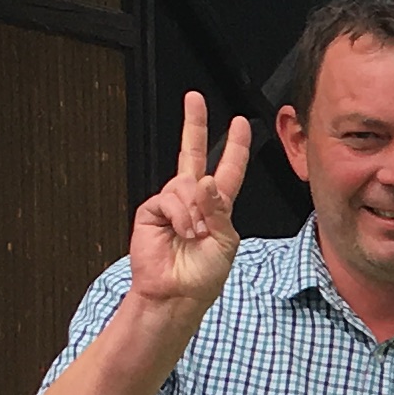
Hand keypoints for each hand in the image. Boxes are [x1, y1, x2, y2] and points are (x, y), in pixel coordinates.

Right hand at [130, 89, 249, 318]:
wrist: (176, 295)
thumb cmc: (203, 276)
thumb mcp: (225, 243)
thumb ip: (219, 211)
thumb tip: (204, 180)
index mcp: (217, 208)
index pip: (227, 170)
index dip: (235, 147)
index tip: (241, 124)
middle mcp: (193, 201)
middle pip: (192, 154)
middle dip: (194, 124)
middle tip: (194, 99)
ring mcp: (172, 204)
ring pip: (185, 184)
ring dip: (195, 210)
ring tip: (195, 234)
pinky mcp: (152, 210)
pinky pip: (169, 198)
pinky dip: (181, 215)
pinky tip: (183, 231)